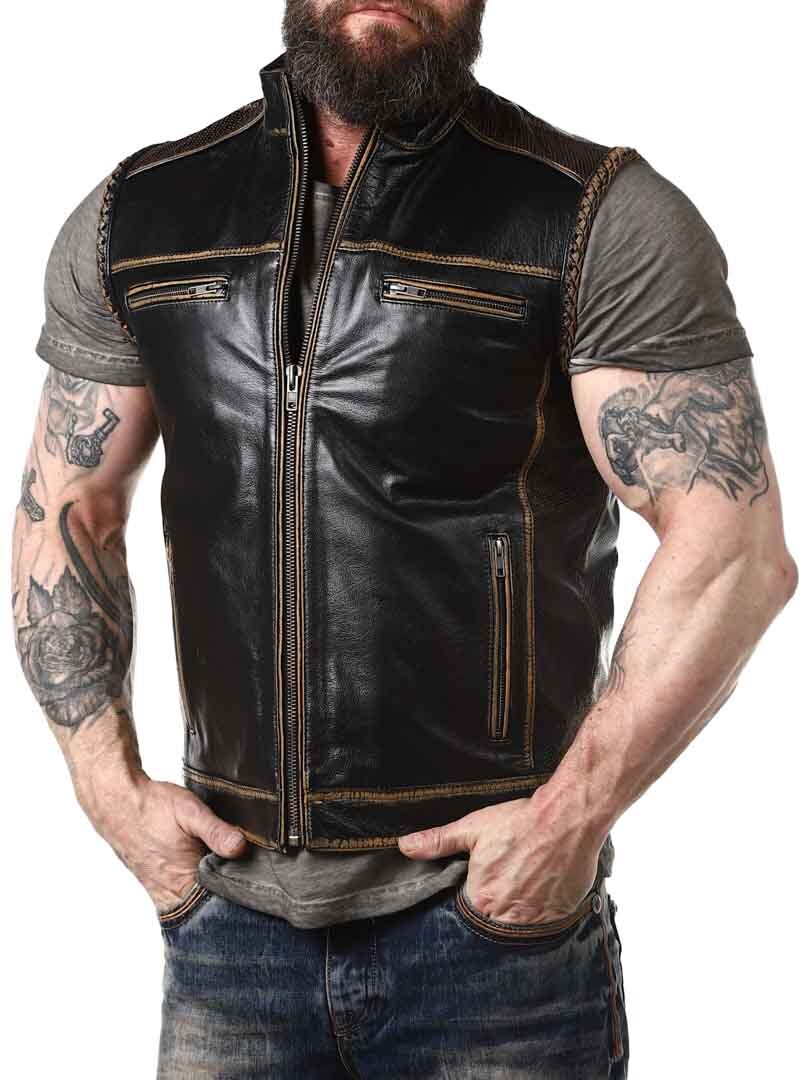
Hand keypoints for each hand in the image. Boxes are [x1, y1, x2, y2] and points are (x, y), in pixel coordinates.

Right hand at [78, 770, 247, 911]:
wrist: (117, 802)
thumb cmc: (152, 806)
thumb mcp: (189, 811)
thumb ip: (216, 831)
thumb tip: (241, 848)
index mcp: (183, 881)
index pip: (220, 904)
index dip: (242, 896)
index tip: (261, 886)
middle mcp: (172, 894)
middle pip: (211, 907)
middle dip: (231, 895)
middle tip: (250, 877)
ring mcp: (163, 893)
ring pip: (198, 902)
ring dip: (216, 890)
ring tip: (234, 872)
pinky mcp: (158, 886)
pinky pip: (184, 894)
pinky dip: (199, 886)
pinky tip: (208, 869)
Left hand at [397, 789, 601, 923]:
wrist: (567, 819)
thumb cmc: (520, 822)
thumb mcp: (474, 828)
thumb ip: (438, 842)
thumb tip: (406, 846)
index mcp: (480, 898)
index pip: (465, 912)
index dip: (470, 897)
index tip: (479, 883)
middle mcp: (506, 916)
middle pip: (491, 920)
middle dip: (494, 905)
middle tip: (506, 879)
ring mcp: (534, 920)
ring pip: (517, 924)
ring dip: (517, 908)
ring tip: (524, 882)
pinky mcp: (558, 917)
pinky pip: (542, 923)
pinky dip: (540, 910)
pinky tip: (541, 887)